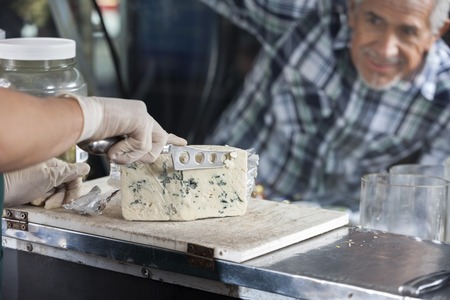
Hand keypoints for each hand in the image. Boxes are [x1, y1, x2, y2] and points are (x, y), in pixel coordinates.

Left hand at [4, 158, 89, 208]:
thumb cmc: (20, 180)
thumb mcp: (50, 176)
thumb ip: (70, 172)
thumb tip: (86, 167)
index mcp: (55, 164)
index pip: (74, 176)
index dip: (74, 189)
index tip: (71, 200)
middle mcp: (49, 170)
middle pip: (65, 185)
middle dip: (60, 196)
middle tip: (51, 203)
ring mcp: (40, 180)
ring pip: (55, 192)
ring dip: (50, 199)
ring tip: (39, 201)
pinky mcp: (32, 189)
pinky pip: (44, 196)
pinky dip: (41, 200)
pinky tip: (34, 200)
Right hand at [62, 94, 186, 163]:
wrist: (76, 119)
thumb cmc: (86, 132)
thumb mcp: (110, 144)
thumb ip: (125, 149)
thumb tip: (129, 158)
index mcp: (134, 117)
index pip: (157, 129)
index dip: (171, 138)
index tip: (183, 142)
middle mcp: (140, 113)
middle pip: (159, 144)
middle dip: (140, 156)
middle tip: (119, 153)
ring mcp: (142, 115)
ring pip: (149, 149)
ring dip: (129, 156)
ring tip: (112, 148)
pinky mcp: (141, 120)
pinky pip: (142, 148)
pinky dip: (124, 153)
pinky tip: (112, 145)